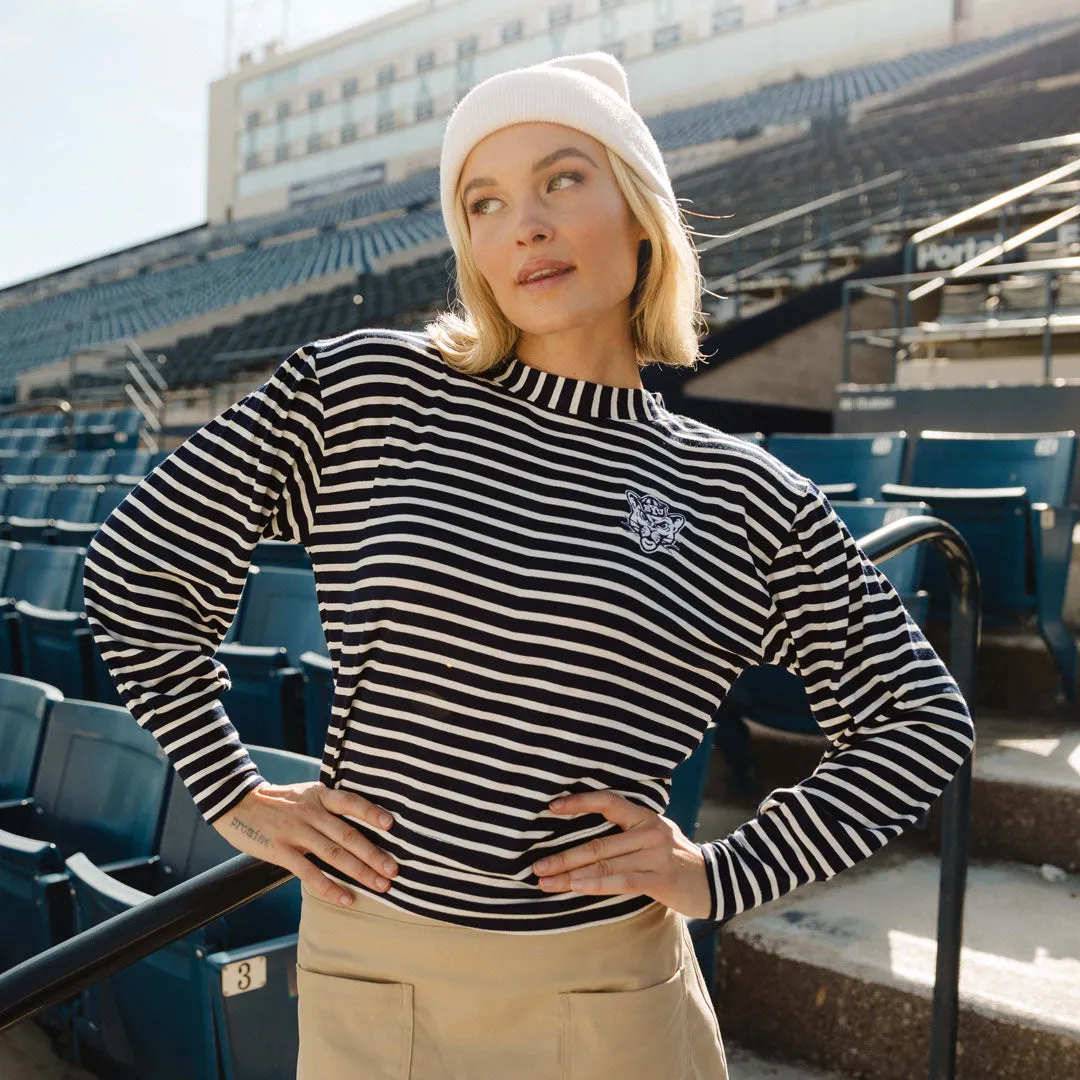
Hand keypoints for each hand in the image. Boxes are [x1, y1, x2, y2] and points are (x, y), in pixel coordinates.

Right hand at [211, 780, 398, 907]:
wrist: (236, 802)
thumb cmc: (279, 801)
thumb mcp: (306, 793)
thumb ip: (329, 805)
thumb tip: (360, 820)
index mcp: (320, 795)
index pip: (351, 802)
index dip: (371, 813)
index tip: (391, 826)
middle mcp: (312, 813)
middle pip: (348, 836)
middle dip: (374, 855)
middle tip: (394, 871)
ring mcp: (296, 832)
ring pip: (334, 855)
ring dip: (360, 873)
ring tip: (380, 886)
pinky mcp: (281, 851)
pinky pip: (309, 873)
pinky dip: (330, 887)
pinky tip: (346, 898)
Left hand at [530, 790, 711, 919]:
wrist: (716, 881)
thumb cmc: (675, 860)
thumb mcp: (655, 836)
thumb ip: (627, 833)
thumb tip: (582, 839)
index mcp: (645, 816)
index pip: (608, 801)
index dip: (579, 802)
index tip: (551, 807)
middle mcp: (649, 831)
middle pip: (598, 842)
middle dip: (563, 856)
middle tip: (536, 865)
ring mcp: (655, 854)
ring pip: (604, 864)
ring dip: (571, 875)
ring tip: (546, 882)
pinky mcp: (659, 878)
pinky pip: (621, 880)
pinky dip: (595, 884)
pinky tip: (575, 888)